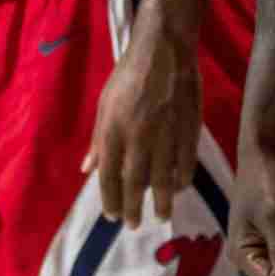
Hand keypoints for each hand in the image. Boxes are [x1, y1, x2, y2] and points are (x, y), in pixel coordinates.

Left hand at [85, 4, 200, 225]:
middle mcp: (138, 137)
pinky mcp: (188, 129)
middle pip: (135, 182)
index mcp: (114, 130)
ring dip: (160, 201)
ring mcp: (165, 135)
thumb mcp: (104, 105)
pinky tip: (179, 188)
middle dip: (132, 207)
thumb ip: (98, 141)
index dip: (109, 198)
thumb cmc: (128, 75)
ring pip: (163, 178)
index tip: (111, 215)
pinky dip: (182, 178)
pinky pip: (186, 162)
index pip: (109, 174)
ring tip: (160, 216)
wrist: (164, 50)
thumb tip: (87, 169)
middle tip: (132, 225)